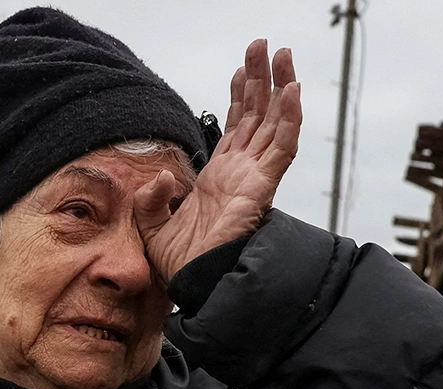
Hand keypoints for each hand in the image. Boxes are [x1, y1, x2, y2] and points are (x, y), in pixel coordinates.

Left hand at [135, 39, 301, 282]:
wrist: (194, 288)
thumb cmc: (179, 265)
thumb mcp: (150, 225)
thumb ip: (151, 197)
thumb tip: (164, 176)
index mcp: (220, 176)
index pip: (237, 126)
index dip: (241, 94)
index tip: (243, 66)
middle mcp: (242, 172)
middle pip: (258, 115)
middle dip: (262, 78)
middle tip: (264, 45)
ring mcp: (255, 179)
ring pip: (273, 123)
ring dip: (280, 87)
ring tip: (282, 54)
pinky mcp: (262, 188)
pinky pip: (281, 149)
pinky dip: (289, 119)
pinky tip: (293, 90)